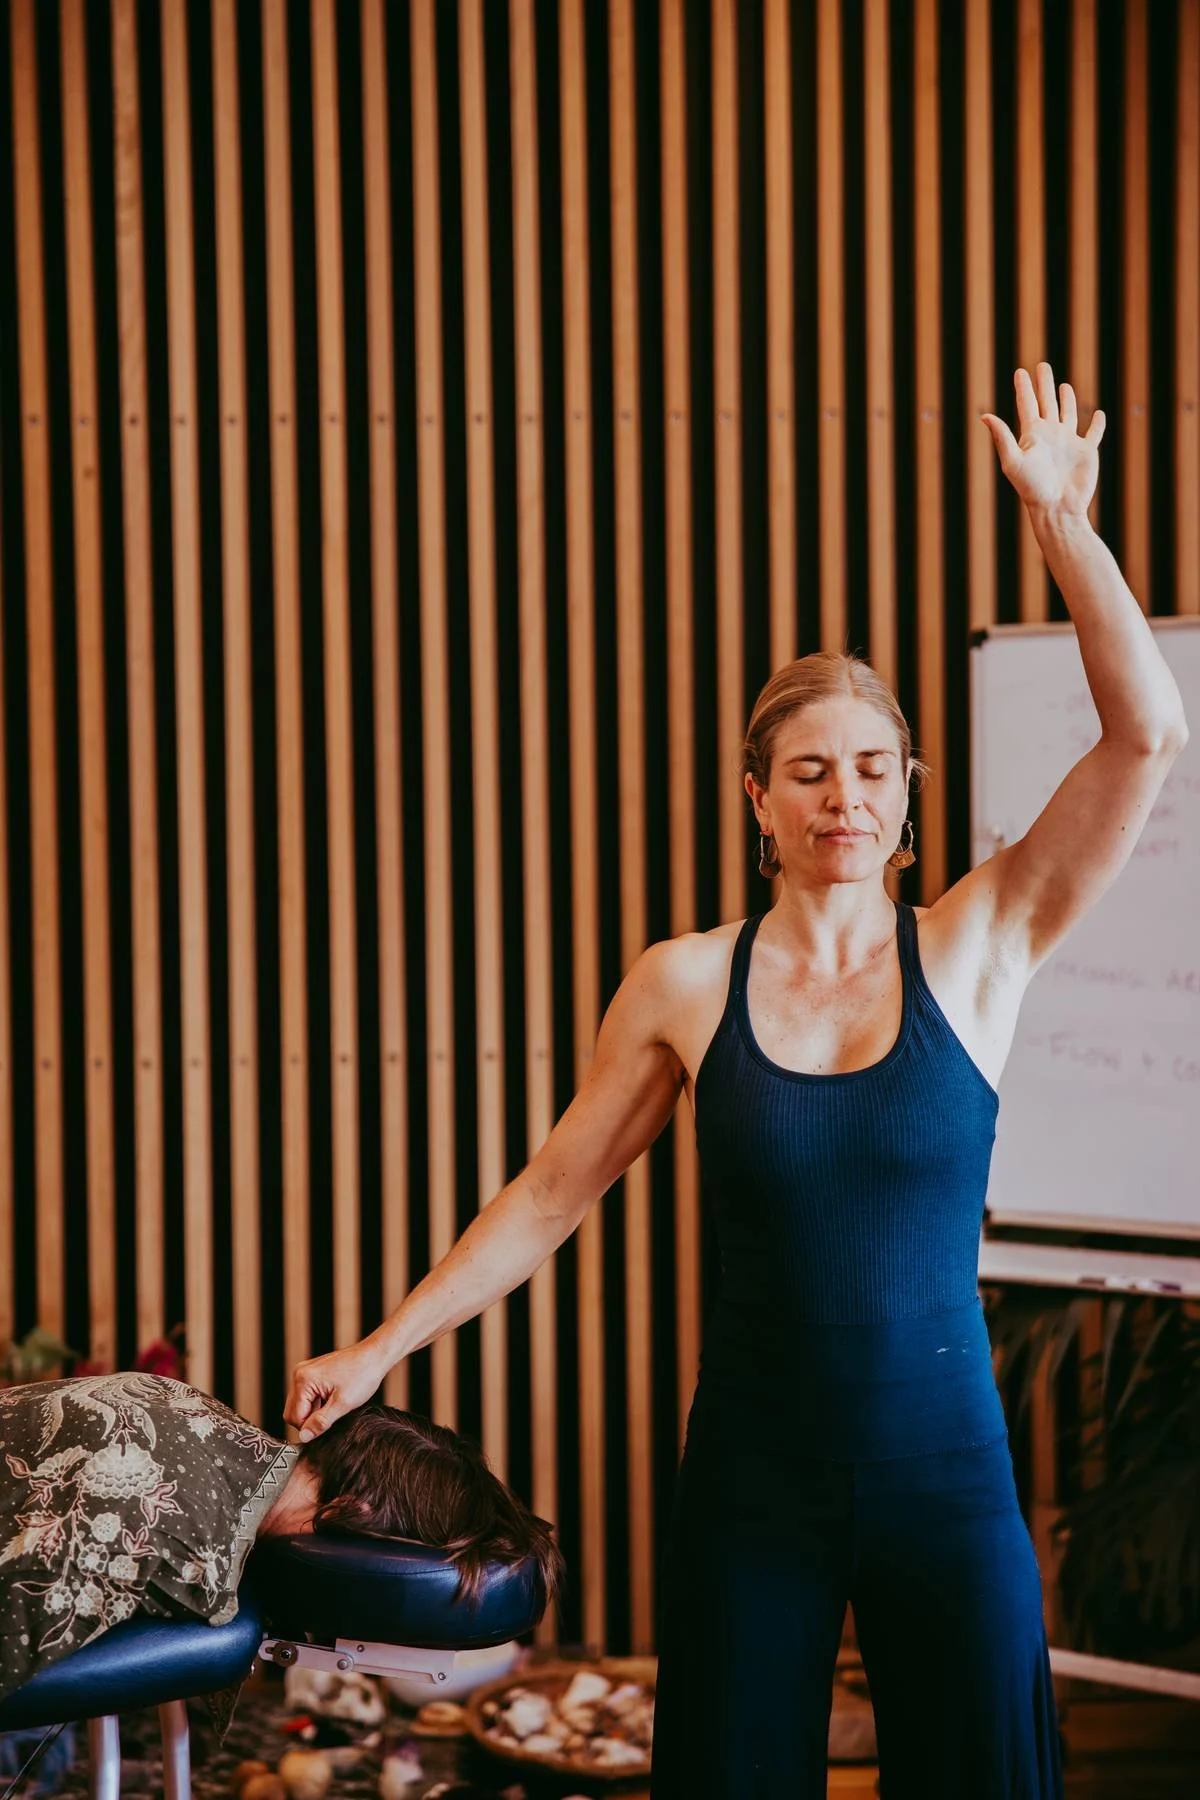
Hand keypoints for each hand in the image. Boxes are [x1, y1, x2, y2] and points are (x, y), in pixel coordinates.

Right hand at [283, 1338, 388, 1441]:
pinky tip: (332, 1400)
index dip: (309, 1427)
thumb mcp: (343, 1404)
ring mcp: (305, 1371)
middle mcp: (299, 1373)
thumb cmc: (363, 1374)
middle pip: (293, 1411)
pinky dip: (317, 1403)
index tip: (327, 1426)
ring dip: (314, 1411)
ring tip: (334, 1406)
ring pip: (299, 1405)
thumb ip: (321, 1422)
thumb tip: (304, 1437)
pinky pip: (306, 1396)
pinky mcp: (312, 1372)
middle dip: (309, 1419)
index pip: (294, 1417)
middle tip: (331, 1417)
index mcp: (303, 1380)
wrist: (374, 1356)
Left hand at [981, 362, 1104, 516]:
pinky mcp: (1087, 451)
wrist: (1057, 508)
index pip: (1027, 405)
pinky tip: (1098, 414)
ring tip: (1063, 386)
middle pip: (1047, 402)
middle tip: (1042, 366)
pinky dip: (1097, 424)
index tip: (1020, 371)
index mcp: (1032, 435)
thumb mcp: (1013, 460)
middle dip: (1044, 385)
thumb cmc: (1032, 487)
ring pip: (1068, 413)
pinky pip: (1094, 433)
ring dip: (1067, 399)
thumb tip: (984, 416)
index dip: (1024, 388)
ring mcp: (1069, 443)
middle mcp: (1050, 435)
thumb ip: (1002, 437)